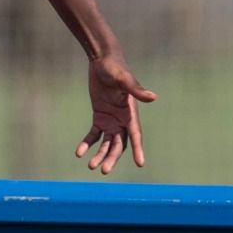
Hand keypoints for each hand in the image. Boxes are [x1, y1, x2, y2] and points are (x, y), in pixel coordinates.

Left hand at [75, 54, 155, 173]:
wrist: (102, 61)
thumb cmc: (115, 68)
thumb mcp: (124, 79)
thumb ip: (136, 89)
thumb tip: (153, 97)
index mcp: (131, 113)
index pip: (135, 135)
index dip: (138, 149)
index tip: (140, 163)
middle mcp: (122, 120)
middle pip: (119, 144)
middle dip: (112, 158)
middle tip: (104, 171)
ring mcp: (111, 119)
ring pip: (107, 143)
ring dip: (100, 154)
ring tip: (91, 166)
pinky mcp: (99, 116)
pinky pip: (93, 134)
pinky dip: (87, 143)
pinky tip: (79, 152)